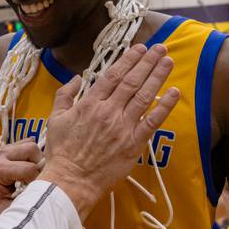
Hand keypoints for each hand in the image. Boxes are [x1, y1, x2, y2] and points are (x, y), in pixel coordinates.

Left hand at [0, 139, 40, 226]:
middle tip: (37, 181)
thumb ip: (25, 203)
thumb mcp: (9, 210)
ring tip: (32, 175)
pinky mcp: (10, 146)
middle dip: (39, 166)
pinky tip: (29, 168)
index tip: (36, 191)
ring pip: (32, 145)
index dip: (38, 180)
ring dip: (37, 160)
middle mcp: (0, 155)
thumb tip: (43, 197)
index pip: (30, 169)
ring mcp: (5, 149)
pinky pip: (29, 144)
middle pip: (32, 150)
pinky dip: (33, 156)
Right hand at [38, 44, 179, 219]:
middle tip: (160, 48)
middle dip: (147, 62)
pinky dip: (164, 106)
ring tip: (168, 61)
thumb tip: (76, 78)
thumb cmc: (61, 151)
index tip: (138, 48)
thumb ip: (65, 95)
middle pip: (131, 81)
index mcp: (89, 104)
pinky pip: (152, 122)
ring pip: (144, 96)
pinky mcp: (133, 144)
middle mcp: (108, 112)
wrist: (71, 180)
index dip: (127, 60)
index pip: (112, 75)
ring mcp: (122, 127)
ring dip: (157, 76)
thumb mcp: (54, 119)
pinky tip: (174, 92)